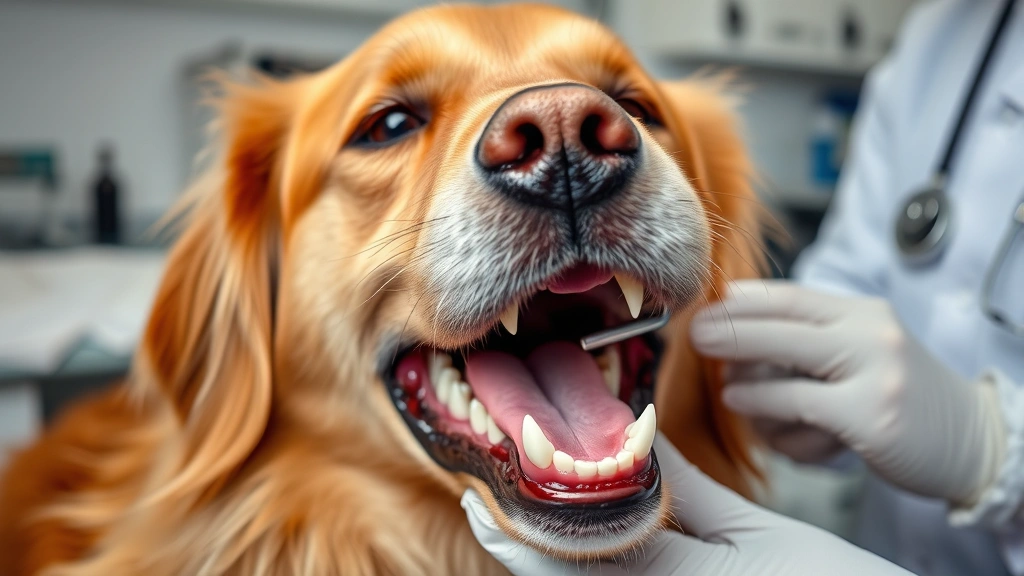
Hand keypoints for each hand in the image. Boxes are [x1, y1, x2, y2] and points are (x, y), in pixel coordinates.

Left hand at [462, 433, 912, 575]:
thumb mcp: (758, 536)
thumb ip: (688, 497)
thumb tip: (638, 446)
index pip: (573, 562)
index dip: (519, 533)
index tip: (485, 497)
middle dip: (522, 547)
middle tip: (487, 507)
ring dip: (548, 559)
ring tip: (519, 519)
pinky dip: (587, 570)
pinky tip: (582, 542)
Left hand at [690, 279, 1004, 504]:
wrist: (969, 439)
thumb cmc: (899, 393)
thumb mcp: (861, 346)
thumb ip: (808, 330)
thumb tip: (734, 306)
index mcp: (863, 311)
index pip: (790, 295)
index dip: (740, 301)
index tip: (704, 307)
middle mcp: (870, 334)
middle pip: (779, 325)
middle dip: (728, 331)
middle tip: (696, 337)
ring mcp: (873, 374)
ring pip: (781, 370)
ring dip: (744, 384)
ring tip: (732, 392)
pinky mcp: (869, 417)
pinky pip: (795, 408)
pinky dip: (762, 410)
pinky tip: (746, 410)